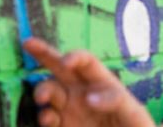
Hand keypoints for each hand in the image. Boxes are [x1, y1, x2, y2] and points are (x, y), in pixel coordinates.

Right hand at [22, 38, 155, 126]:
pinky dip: (44, 116)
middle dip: (44, 53)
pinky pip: (47, 117)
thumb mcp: (133, 112)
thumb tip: (89, 98)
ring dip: (42, 90)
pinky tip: (48, 118)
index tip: (67, 62)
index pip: (86, 62)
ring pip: (49, 91)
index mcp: (101, 81)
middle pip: (60, 67)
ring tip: (43, 98)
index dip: (75, 57)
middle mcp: (82, 90)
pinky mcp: (62, 125)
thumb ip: (115, 101)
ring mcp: (70, 107)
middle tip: (28, 43)